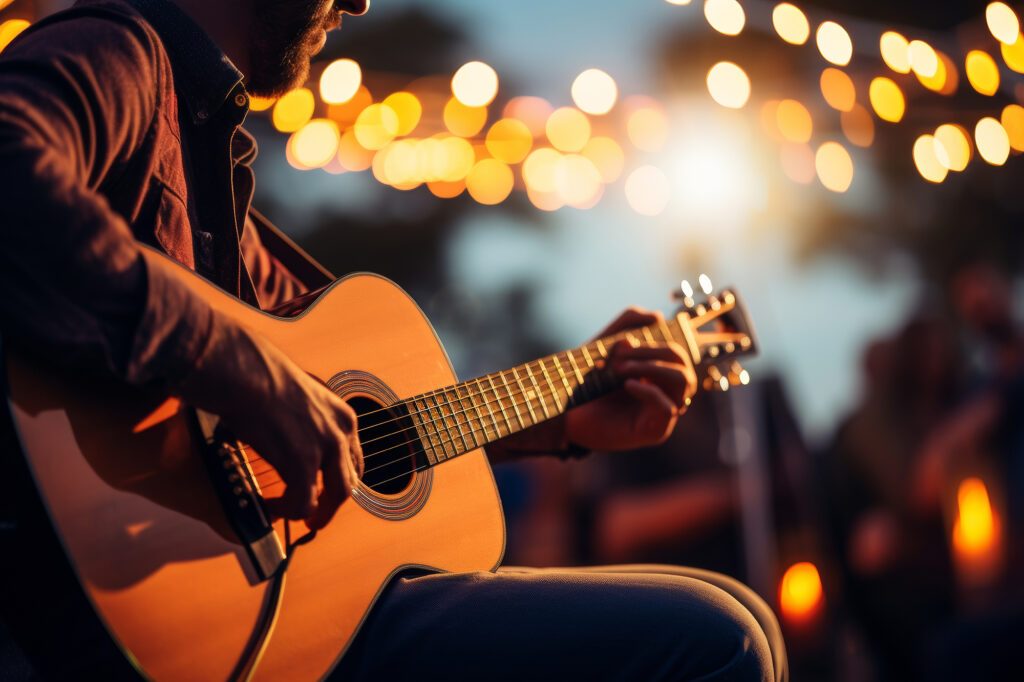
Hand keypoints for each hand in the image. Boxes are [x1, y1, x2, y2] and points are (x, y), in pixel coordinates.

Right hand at [177, 319, 362, 530]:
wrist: (245, 373)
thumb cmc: (258, 376)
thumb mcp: (296, 396)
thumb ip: (300, 418)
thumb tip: (282, 432)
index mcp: (341, 415)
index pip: (353, 456)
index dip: (341, 478)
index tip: (327, 489)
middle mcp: (340, 433)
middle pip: (350, 481)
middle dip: (334, 503)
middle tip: (318, 516)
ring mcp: (325, 450)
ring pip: (336, 497)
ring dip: (319, 514)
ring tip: (301, 521)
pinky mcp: (303, 466)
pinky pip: (303, 504)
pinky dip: (288, 512)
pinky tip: (272, 507)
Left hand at [564, 307, 697, 451]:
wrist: (565, 416)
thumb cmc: (586, 381)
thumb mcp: (605, 343)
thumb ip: (628, 322)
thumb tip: (658, 316)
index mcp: (659, 372)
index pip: (672, 349)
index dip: (650, 342)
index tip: (620, 344)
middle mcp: (667, 391)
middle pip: (681, 360)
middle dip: (651, 352)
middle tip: (619, 356)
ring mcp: (664, 412)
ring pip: (683, 380)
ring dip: (653, 367)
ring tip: (621, 369)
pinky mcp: (656, 431)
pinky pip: (668, 407)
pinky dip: (648, 390)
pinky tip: (627, 385)